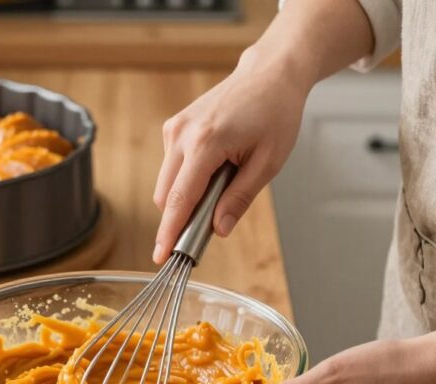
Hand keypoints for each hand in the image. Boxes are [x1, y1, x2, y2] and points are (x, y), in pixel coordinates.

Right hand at [152, 48, 310, 262]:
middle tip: (213, 221)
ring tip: (225, 180)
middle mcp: (182, 135)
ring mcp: (175, 129)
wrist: (269, 74)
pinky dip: (188, 178)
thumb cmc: (275, 113)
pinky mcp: (174, 127)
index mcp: (205, 144)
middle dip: (182, 216)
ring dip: (187, 196)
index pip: (179, 199)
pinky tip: (216, 166)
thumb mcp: (268, 162)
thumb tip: (218, 229)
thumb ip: (240, 198)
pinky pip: (172, 167)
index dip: (169, 233)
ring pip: (166, 183)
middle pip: (166, 196)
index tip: (161, 257)